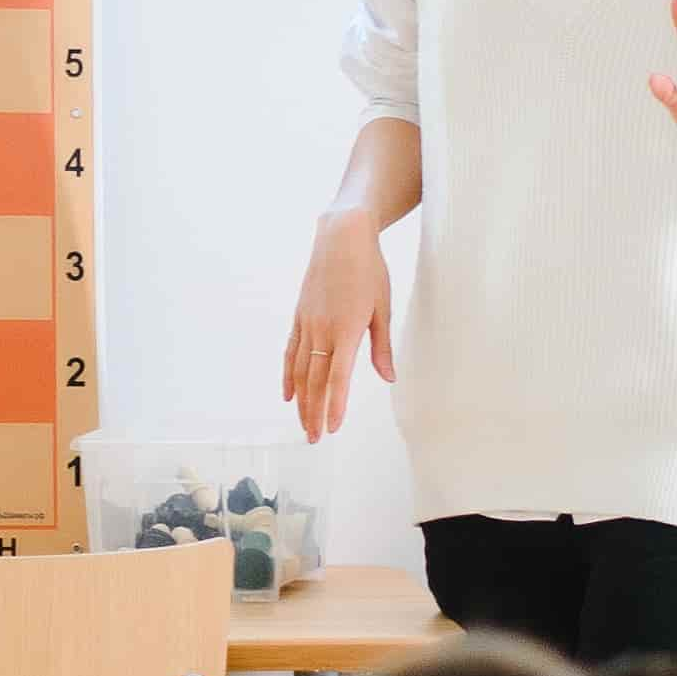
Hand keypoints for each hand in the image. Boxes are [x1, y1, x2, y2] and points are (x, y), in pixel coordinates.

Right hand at [282, 217, 392, 442]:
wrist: (341, 236)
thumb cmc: (369, 270)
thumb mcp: (382, 307)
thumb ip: (382, 346)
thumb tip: (388, 377)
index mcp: (346, 329)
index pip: (338, 377)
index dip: (335, 405)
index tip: (334, 428)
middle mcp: (322, 330)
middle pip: (314, 380)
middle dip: (314, 412)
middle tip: (315, 439)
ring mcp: (307, 323)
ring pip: (299, 370)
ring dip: (301, 401)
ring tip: (304, 424)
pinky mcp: (299, 316)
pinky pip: (291, 352)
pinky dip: (288, 375)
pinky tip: (289, 394)